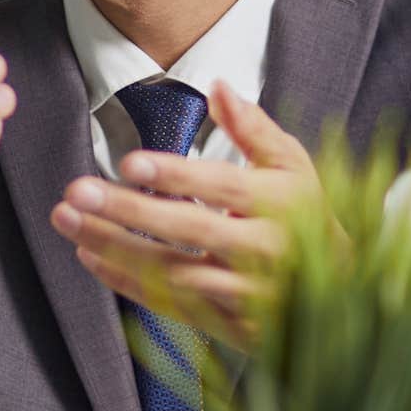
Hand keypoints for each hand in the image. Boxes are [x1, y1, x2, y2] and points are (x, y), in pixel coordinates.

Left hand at [49, 81, 337, 348]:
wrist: (341, 290)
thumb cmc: (304, 214)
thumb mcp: (291, 165)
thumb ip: (253, 128)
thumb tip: (219, 85)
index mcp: (283, 205)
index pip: (226, 188)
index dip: (179, 175)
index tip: (130, 162)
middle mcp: (266, 251)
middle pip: (193, 231)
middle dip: (130, 212)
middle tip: (77, 191)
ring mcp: (248, 293)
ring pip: (173, 273)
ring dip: (116, 248)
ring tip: (68, 220)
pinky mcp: (231, 325)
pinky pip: (170, 304)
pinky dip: (126, 282)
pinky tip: (88, 254)